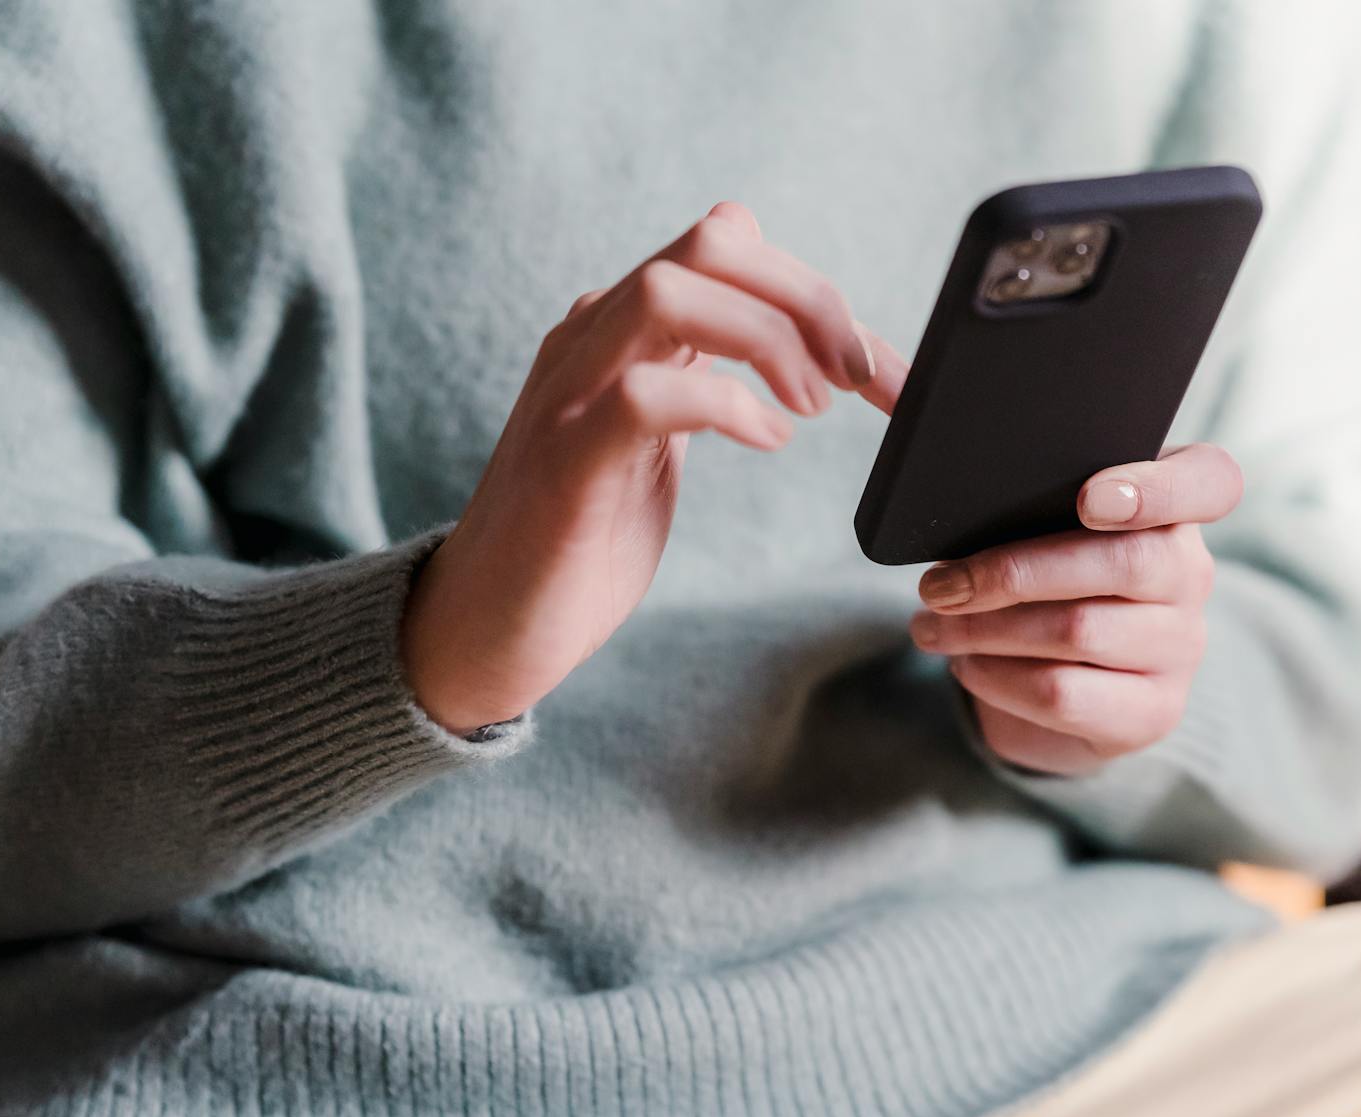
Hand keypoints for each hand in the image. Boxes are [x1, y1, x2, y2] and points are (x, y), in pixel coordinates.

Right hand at [403, 203, 908, 733]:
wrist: (484, 628)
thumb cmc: (579, 540)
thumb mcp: (656, 439)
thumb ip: (701, 373)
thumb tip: (785, 327)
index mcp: (618, 330)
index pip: (727, 245)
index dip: (816, 291)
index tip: (876, 368)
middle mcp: (589, 340)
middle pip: (710, 244)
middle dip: (808, 299)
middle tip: (858, 377)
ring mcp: (570, 395)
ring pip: (671, 292)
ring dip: (769, 340)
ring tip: (810, 408)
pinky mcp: (565, 462)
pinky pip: (645, 394)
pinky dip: (725, 405)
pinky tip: (765, 440)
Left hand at [909, 444, 1243, 774]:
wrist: (1060, 687)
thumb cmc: (1039, 578)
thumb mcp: (1029, 517)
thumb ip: (989, 460)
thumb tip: (891, 386)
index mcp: (1174, 508)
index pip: (1212, 482)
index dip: (1158, 489)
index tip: (1091, 498)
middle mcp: (1192, 574)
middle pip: (1121, 562)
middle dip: (1010, 570)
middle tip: (936, 584)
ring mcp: (1180, 648)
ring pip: (1079, 631)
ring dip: (984, 628)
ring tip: (928, 623)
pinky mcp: (1151, 713)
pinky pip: (1065, 693)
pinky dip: (997, 677)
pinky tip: (965, 663)